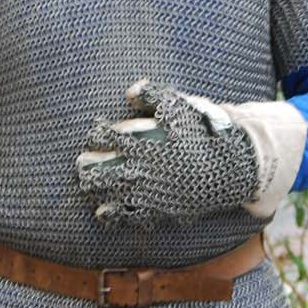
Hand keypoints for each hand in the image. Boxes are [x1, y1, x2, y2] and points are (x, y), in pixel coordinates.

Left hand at [76, 79, 258, 229]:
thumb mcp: (180, 108)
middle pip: (107, 170)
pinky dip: (115, 216)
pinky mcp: (160, 210)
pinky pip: (132, 216)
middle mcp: (145, 170)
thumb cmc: (200, 135)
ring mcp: (151, 193)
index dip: (98, 136)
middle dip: (90, 168)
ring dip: (98, 191)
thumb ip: (154, 96)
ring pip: (115, 194)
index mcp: (146, 145)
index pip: (111, 140)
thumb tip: (130, 91)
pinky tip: (103, 213)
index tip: (94, 135)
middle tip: (80, 165)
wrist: (227, 169)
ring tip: (86, 187)